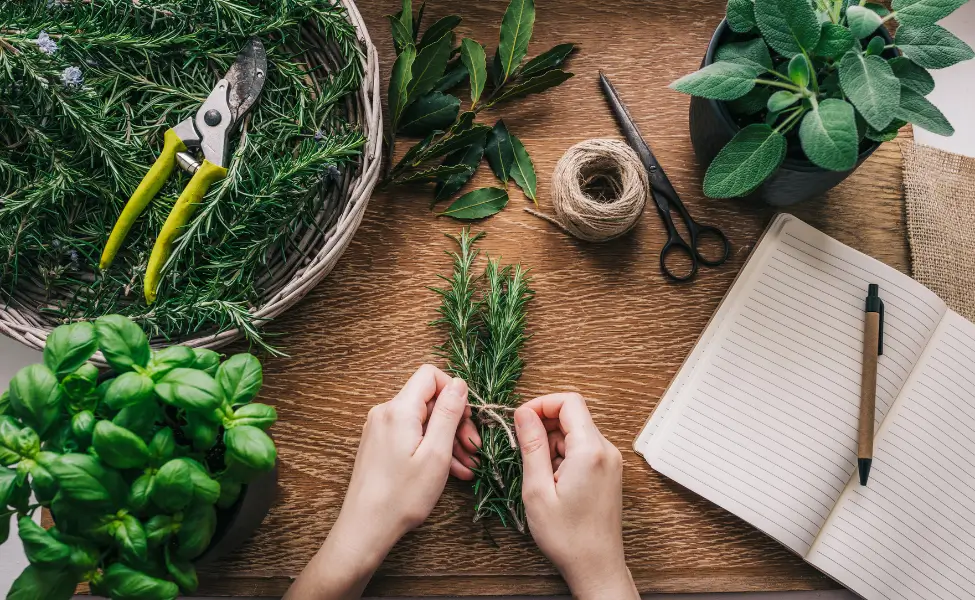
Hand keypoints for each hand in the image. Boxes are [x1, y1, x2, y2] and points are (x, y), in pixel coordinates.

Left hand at [284, 365, 475, 599]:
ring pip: (423, 422)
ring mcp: (380, 429)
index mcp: (399, 410)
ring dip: (447, 440)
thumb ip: (448, 413)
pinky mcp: (379, 445)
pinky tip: (451, 471)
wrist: (365, 527)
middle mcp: (385, 413)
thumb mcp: (435, 453)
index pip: (430, 375)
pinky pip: (412, 436)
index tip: (467, 419)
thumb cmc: (402, 495)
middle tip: (474, 448)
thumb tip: (459, 383)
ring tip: (467, 466)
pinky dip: (431, 449)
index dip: (454, 391)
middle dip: (455, 421)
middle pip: (428, 400)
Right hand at [514, 393, 637, 599]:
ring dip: (553, 443)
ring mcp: (610, 461)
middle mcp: (607, 450)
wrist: (596, 566)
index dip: (541, 404)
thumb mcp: (537, 489)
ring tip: (539, 475)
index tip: (521, 420)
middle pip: (573, 415)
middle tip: (524, 451)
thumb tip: (523, 413)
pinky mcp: (609, 472)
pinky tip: (553, 480)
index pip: (569, 401)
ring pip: (576, 432)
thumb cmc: (566, 536)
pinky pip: (584, 449)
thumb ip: (532, 445)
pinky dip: (563, 455)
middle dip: (544, 425)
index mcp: (590, 450)